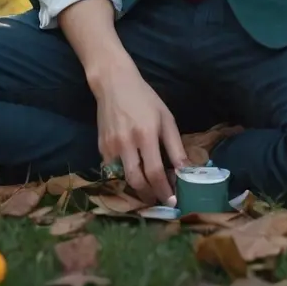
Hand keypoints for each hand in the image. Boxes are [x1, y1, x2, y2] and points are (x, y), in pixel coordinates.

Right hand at [93, 62, 190, 204]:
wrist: (114, 83)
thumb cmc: (145, 99)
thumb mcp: (165, 118)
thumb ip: (175, 146)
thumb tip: (186, 170)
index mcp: (146, 133)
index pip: (155, 171)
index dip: (164, 190)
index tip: (173, 202)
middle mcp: (126, 142)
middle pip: (137, 181)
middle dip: (150, 195)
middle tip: (161, 200)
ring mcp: (110, 146)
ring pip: (124, 179)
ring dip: (138, 189)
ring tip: (150, 191)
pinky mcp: (100, 147)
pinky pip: (113, 170)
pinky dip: (124, 176)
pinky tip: (134, 174)